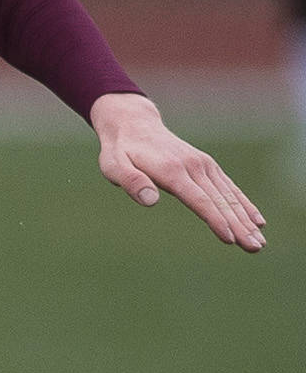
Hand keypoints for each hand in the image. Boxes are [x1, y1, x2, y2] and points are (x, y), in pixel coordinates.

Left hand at [90, 93, 265, 251]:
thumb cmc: (120, 151)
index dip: (214, 220)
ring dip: (246, 219)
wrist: (134, 124)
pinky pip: (229, 187)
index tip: (229, 238)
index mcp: (171, 170)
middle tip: (254, 248)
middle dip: (238, 226)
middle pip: (220, 201)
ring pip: (229, 196)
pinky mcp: (207, 165)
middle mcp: (193, 166)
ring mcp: (203, 164)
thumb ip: (130, 182)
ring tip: (260, 242)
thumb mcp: (113, 165)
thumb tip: (150, 200)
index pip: (198, 199)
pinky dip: (244, 204)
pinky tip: (257, 220)